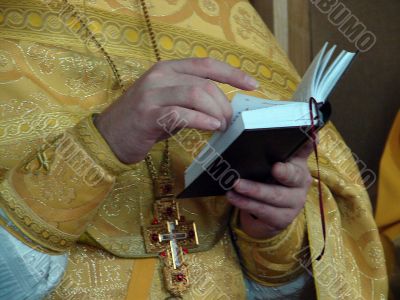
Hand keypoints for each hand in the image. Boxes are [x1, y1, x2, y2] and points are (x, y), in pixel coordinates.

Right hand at [95, 58, 257, 163]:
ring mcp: (152, 93)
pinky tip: (211, 127)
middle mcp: (160, 76)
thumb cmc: (143, 121)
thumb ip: (191, 99)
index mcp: (167, 69)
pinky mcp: (148, 113)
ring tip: (221, 126)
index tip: (252, 85)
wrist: (109, 136)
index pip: (206, 65)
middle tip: (230, 121)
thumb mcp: (168, 102)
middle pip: (205, 84)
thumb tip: (222, 108)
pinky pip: (182, 113)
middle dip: (224, 104)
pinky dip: (201, 121)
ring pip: (196, 95)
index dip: (232, 73)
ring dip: (216, 112)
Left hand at [227, 141, 313, 238]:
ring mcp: (294, 202)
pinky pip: (264, 211)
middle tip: (274, 168)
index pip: (305, 148)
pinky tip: (233, 197)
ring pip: (275, 196)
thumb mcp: (264, 163)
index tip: (311, 137)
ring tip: (235, 184)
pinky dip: (246, 204)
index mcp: (297, 162)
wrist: (262, 212)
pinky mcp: (283, 219)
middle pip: (294, 176)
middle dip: (284, 173)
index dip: (309, 142)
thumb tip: (248, 123)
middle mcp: (301, 182)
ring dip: (254, 190)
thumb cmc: (263, 180)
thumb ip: (263, 148)